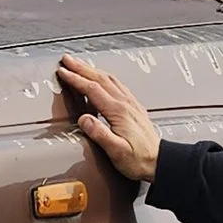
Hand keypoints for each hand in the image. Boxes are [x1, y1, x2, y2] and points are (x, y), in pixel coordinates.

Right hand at [56, 54, 161, 181]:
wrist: (160, 162)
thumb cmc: (139, 160)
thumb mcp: (116, 151)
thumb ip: (99, 133)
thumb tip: (83, 119)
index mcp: (119, 112)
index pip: (92, 89)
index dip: (76, 79)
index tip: (63, 72)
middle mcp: (126, 104)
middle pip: (100, 78)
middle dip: (81, 68)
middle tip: (67, 60)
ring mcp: (131, 104)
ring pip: (109, 79)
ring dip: (93, 70)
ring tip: (80, 66)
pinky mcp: (135, 108)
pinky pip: (118, 85)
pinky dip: (105, 78)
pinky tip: (103, 80)